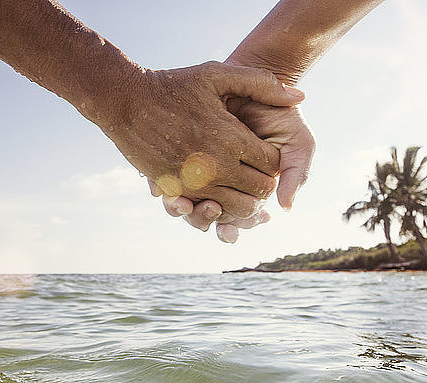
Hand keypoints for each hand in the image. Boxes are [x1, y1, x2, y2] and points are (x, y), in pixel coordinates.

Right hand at [98, 61, 304, 217]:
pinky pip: (205, 208)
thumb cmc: (173, 86)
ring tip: (240, 187)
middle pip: (259, 191)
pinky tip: (213, 189)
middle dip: (263, 184)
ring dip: (243, 201)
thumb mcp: (217, 74)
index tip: (265, 153)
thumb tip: (301, 95)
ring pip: (236, 208)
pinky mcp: (175, 190)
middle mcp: (216, 166)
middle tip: (256, 173)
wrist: (126, 103)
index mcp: (232, 138)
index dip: (274, 160)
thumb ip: (261, 83)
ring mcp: (194, 182)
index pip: (272, 165)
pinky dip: (214, 204)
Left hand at [149, 100, 314, 241]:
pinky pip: (168, 187)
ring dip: (187, 214)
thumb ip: (297, 171)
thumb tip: (286, 207)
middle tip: (211, 215)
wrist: (249, 80)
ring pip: (187, 208)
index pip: (242, 216)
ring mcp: (199, 175)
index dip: (242, 224)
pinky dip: (168, 195)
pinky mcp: (179, 163)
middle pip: (210, 218)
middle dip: (208, 221)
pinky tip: (168, 192)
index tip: (244, 221)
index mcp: (249, 187)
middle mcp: (222, 185)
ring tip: (187, 207)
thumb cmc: (278, 112)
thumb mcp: (296, 139)